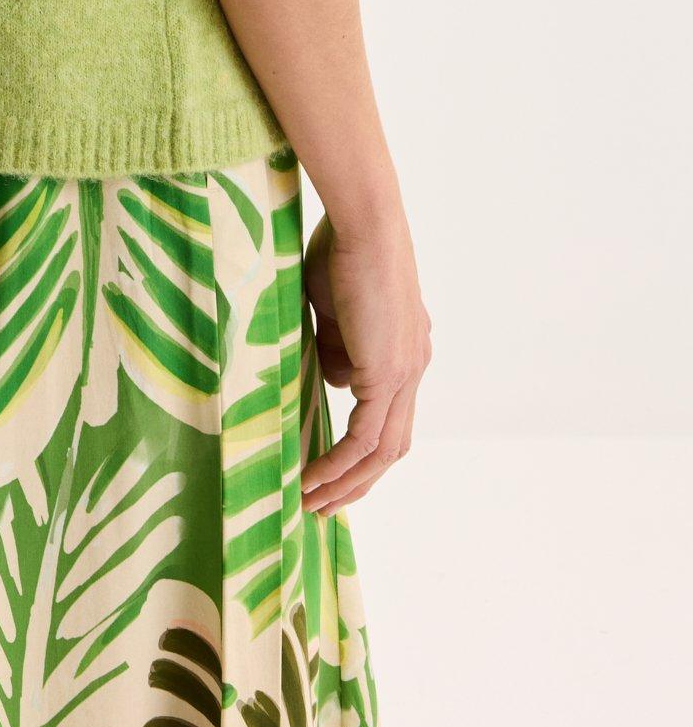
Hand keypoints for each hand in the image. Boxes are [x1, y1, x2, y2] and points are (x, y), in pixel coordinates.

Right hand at [300, 206, 430, 517]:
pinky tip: (312, 478)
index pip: (390, 415)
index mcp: (406, 349)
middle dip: (358, 481)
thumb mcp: (333, 306)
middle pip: (393, 445)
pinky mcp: (388, 373)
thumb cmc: (341, 247)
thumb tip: (333, 376)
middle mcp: (414, 366)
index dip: (363, 449)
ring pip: (383, 451)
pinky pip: (365, 438)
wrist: (364, 223)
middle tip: (323, 503)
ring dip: (347, 483)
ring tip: (312, 503)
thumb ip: (337, 344)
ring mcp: (406, 372)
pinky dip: (339, 464)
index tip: (332, 468)